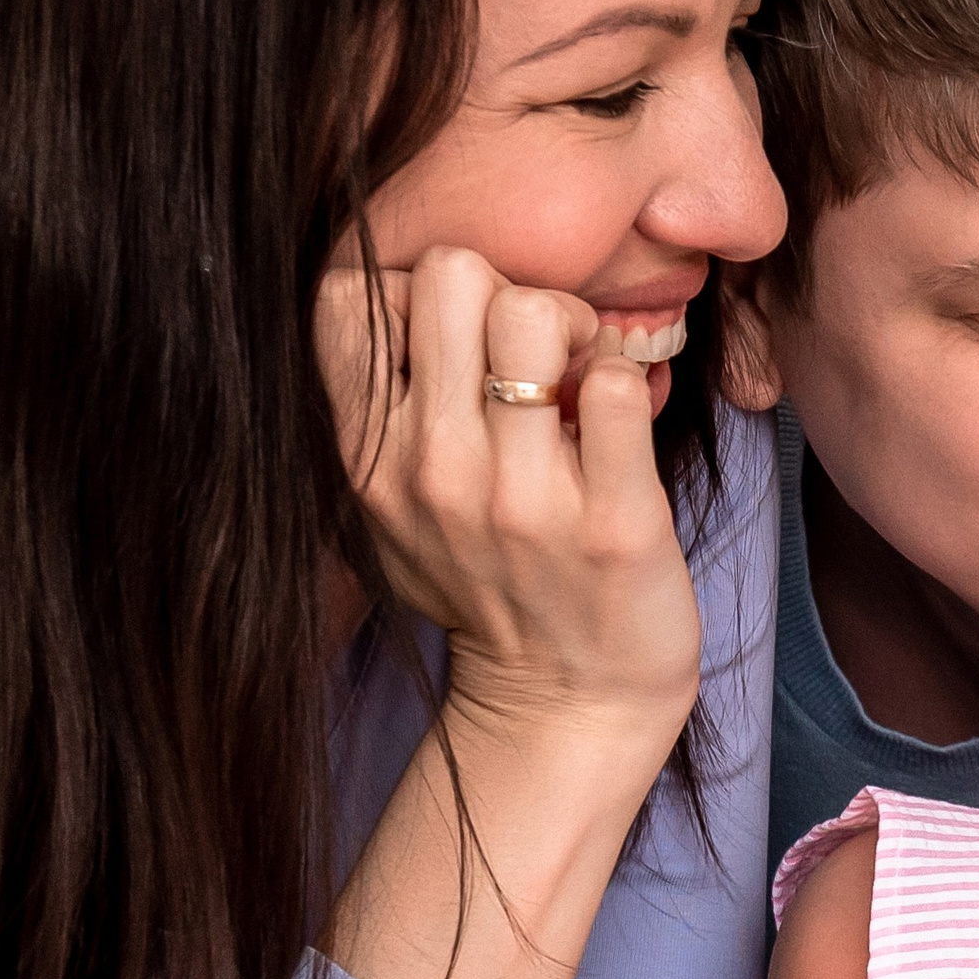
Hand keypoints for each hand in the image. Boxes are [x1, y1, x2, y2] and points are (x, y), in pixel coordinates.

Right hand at [317, 246, 698, 790]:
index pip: (348, 294)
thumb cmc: (489, 583)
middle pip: (453, 272)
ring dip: (579, 330)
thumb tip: (406, 290)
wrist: (567, 707)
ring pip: (536, 310)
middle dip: (510, 287)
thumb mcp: (393, 506)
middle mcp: (431, 473)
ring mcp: (520, 499)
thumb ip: (386, 407)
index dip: (414, 286)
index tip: (460, 341)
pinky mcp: (611, 522)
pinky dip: (630, 384)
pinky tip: (619, 429)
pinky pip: (618, 384)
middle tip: (543, 352)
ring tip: (582, 384)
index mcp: (367, 460)